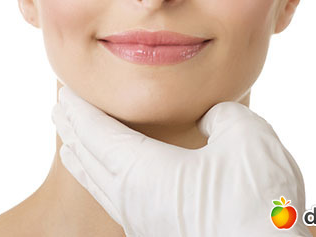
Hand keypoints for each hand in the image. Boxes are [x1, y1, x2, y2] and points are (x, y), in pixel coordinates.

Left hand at [52, 85, 311, 236]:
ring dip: (82, 156)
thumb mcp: (246, 136)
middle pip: (90, 158)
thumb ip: (221, 114)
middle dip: (73, 130)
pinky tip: (108, 177)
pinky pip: (114, 197)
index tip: (65, 92)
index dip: (81, 110)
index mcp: (145, 172)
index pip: (98, 133)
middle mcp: (136, 200)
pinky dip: (100, 176)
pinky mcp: (161, 231)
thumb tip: (209, 118)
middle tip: (58, 111)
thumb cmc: (257, 202)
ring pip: (100, 183)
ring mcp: (146, 220)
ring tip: (71, 143)